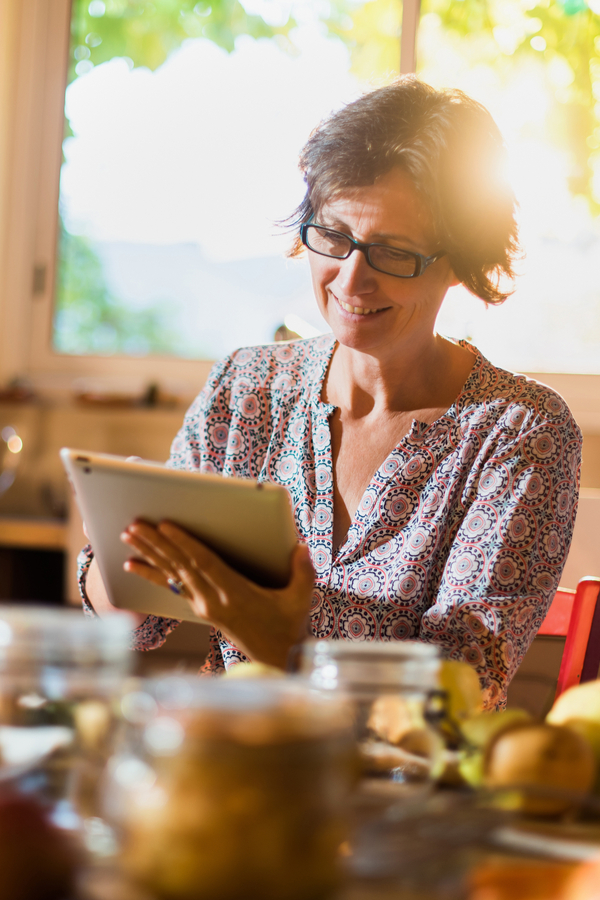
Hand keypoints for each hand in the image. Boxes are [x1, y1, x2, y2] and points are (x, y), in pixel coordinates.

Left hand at [120, 521, 314, 669]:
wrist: (274, 657)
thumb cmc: (287, 624)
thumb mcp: (300, 599)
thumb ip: (302, 572)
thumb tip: (301, 548)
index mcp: (236, 594)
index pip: (205, 565)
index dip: (185, 544)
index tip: (167, 526)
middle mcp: (214, 601)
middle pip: (181, 567)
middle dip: (156, 544)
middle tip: (134, 525)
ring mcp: (204, 606)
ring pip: (172, 575)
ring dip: (148, 554)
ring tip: (128, 536)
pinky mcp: (200, 609)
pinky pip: (171, 587)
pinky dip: (151, 574)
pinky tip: (132, 565)